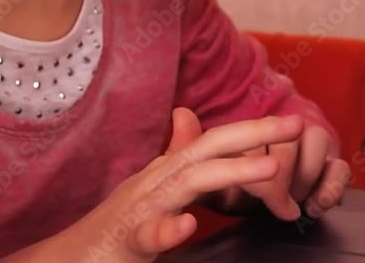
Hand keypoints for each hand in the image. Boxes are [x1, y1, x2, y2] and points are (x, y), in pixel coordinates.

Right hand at [67, 110, 303, 261]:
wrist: (69, 259)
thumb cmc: (114, 227)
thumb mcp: (149, 187)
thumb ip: (173, 155)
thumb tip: (188, 115)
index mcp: (164, 173)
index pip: (212, 144)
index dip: (251, 131)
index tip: (291, 123)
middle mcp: (154, 183)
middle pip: (206, 151)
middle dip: (252, 136)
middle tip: (295, 126)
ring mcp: (140, 210)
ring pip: (186, 185)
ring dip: (228, 174)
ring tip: (268, 170)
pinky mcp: (126, 241)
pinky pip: (148, 234)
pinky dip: (168, 228)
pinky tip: (188, 224)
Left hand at [197, 119, 350, 220]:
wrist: (250, 211)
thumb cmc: (222, 190)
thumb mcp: (200, 176)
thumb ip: (187, 147)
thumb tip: (180, 111)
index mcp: (246, 134)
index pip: (255, 131)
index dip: (258, 150)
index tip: (262, 177)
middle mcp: (279, 134)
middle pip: (289, 135)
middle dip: (285, 174)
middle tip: (281, 205)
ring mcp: (307, 149)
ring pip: (318, 140)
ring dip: (308, 174)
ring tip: (299, 203)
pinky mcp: (330, 168)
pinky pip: (340, 167)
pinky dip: (333, 184)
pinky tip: (318, 204)